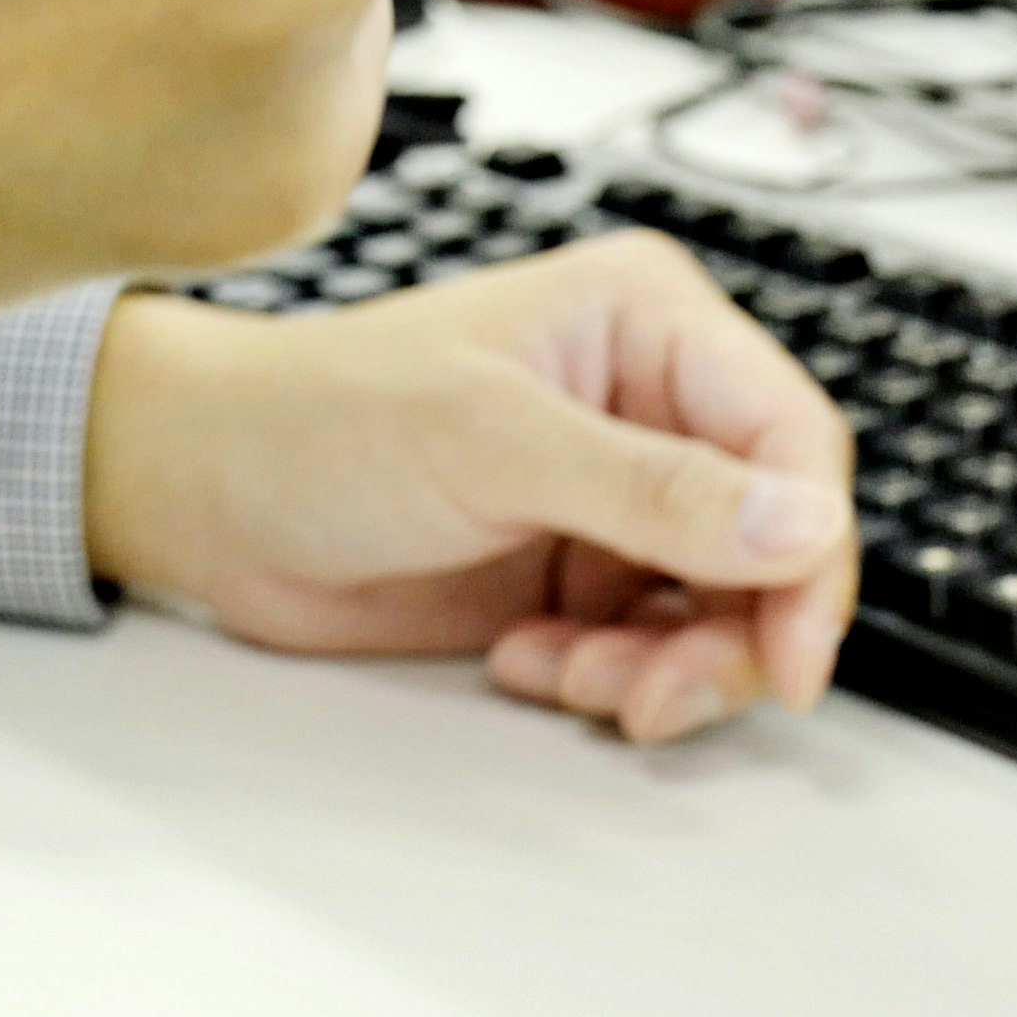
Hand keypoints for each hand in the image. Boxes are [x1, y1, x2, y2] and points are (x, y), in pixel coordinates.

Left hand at [82, 236, 858, 743]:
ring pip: (721, 607)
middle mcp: (648, 401)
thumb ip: (653, 489)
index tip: (792, 657)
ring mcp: (615, 492)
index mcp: (649, 321)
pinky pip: (652, 644)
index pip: (794, 440)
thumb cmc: (323, 418)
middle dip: (730, 632)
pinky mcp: (575, 567)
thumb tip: (800, 522)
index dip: (811, 554)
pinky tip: (526, 660)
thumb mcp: (493, 443)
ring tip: (573, 675)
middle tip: (658, 695)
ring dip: (664, 665)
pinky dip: (608, 676)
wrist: (206, 493)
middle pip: (775, 539)